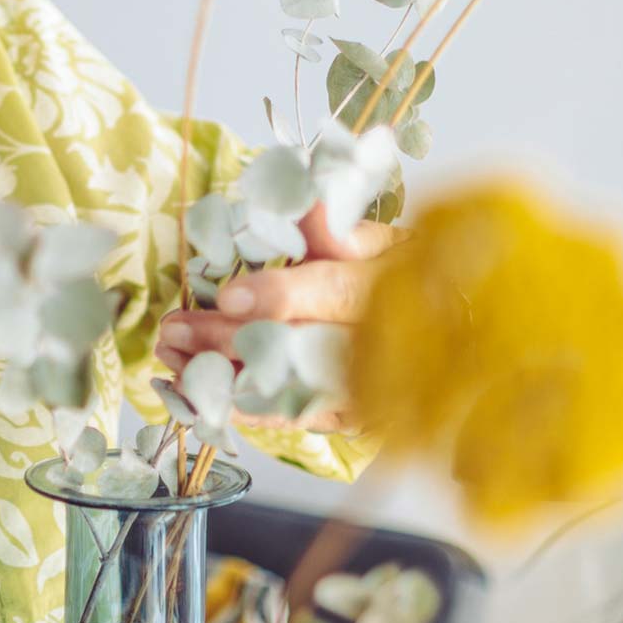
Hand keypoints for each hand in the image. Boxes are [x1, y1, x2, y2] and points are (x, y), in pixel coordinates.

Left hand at [155, 206, 396, 432]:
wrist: (450, 341)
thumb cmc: (405, 279)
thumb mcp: (382, 243)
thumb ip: (338, 228)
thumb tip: (310, 202)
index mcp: (389, 286)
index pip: (333, 293)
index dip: (281, 296)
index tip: (227, 295)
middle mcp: (381, 346)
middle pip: (298, 347)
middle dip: (229, 341)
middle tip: (173, 330)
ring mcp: (367, 391)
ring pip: (287, 390)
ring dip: (223, 377)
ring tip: (172, 361)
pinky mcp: (351, 420)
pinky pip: (290, 418)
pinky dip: (241, 408)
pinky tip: (198, 396)